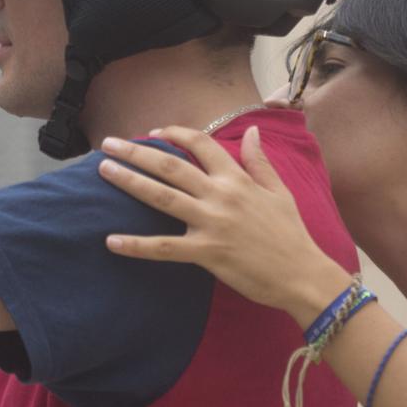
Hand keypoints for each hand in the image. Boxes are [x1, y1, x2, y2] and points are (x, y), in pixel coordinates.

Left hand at [96, 126, 348, 318]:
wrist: (302, 274)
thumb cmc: (291, 234)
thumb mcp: (279, 191)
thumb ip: (260, 161)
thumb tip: (251, 131)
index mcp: (237, 179)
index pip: (201, 144)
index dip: (174, 135)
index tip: (153, 133)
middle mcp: (221, 195)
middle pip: (171, 166)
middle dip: (136, 152)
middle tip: (108, 144)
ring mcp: (211, 223)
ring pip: (162, 197)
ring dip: (130, 182)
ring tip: (104, 171)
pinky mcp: (206, 253)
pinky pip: (164, 247)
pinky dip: (136, 245)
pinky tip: (112, 241)